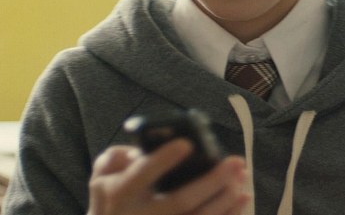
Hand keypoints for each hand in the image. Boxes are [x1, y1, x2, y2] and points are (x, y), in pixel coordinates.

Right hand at [87, 139, 249, 214]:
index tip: (186, 143)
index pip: (143, 175)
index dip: (163, 160)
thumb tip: (138, 150)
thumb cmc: (110, 201)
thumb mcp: (101, 176)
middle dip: (211, 181)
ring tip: (242, 176)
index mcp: (122, 194)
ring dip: (225, 199)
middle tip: (234, 162)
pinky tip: (243, 198)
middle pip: (181, 201)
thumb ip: (115, 158)